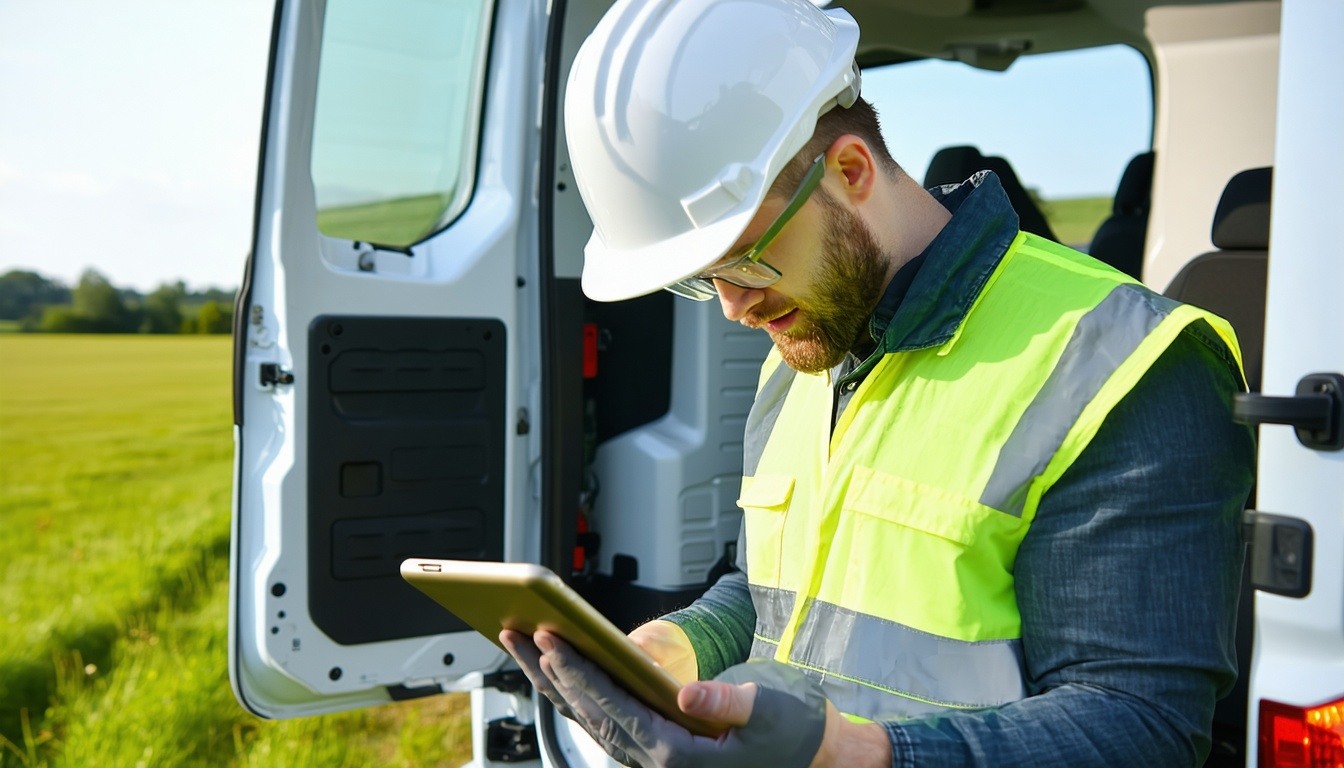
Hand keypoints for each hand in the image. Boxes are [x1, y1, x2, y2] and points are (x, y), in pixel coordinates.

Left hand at [502, 628, 830, 767]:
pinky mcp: (658, 750)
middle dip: (550, 674)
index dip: (579, 674)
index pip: (613, 709)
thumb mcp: (768, 711)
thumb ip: (727, 703)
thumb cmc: (794, 734)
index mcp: (678, 757)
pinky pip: (606, 722)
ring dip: (555, 683)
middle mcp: (657, 764)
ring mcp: (654, 760)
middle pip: (588, 715)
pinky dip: (579, 695)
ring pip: (590, 720)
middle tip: (518, 634)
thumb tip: (688, 694)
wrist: (812, 760)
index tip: (551, 642)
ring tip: (524, 645)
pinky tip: (562, 670)